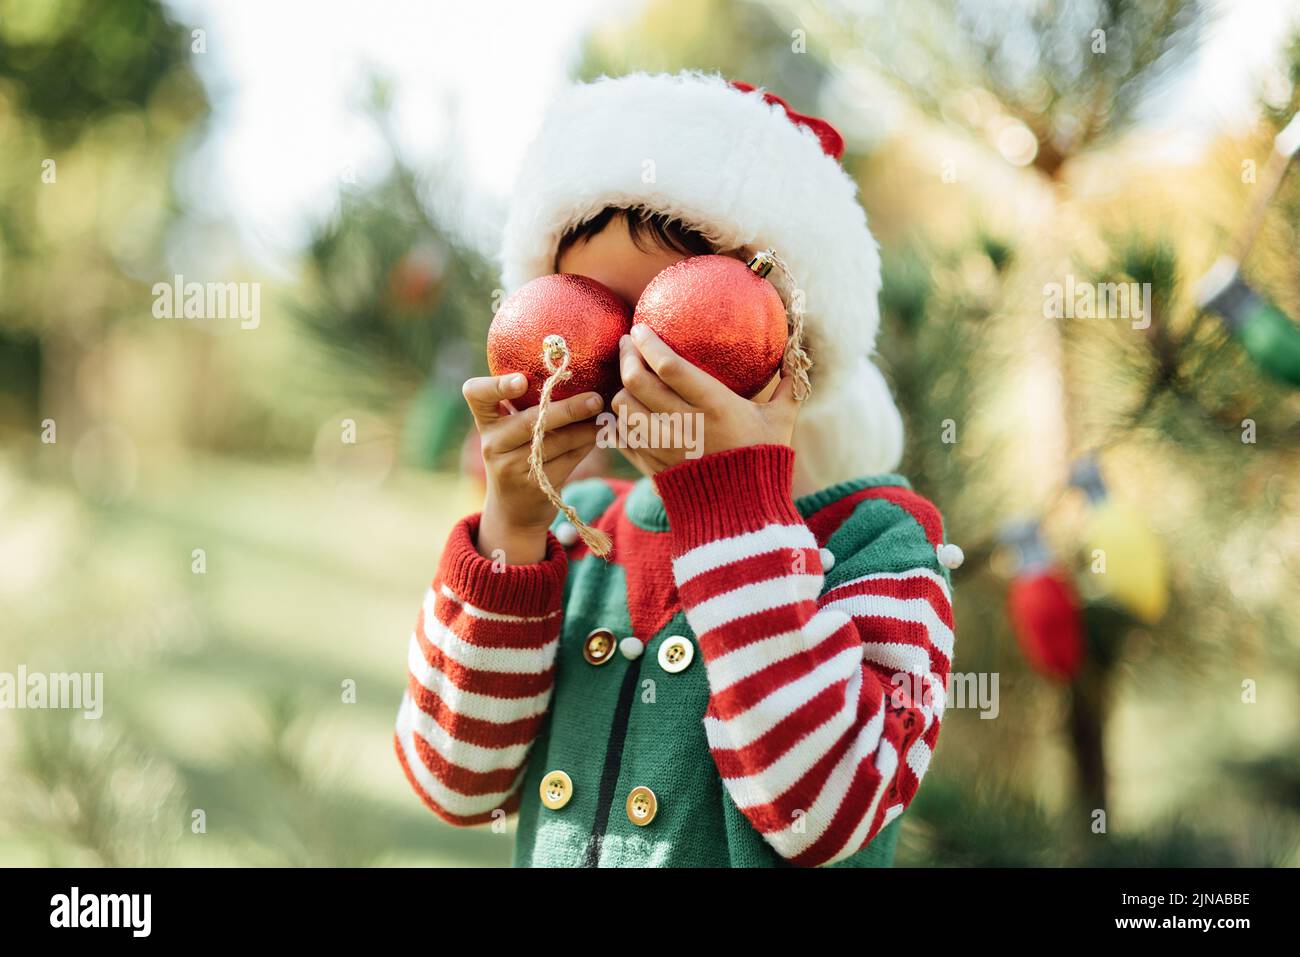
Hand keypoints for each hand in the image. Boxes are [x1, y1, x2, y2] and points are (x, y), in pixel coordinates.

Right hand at [462, 373, 602, 562]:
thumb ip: (527, 405)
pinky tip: (599, 435)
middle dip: (568, 409)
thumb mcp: (510, 431)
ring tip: (604, 416)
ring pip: (557, 441)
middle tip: (595, 398)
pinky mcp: (535, 486)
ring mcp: (511, 467)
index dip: (497, 385)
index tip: (522, 381)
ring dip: (586, 428)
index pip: (476, 394)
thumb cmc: (517, 454)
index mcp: (486, 420)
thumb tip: (580, 375)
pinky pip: (568, 459)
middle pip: (532, 420)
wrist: (514, 511)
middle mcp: (493, 443)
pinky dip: (586, 444)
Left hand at [612, 324, 799, 474]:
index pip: (670, 367)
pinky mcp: (651, 466)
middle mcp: (684, 426)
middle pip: (637, 382)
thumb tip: (796, 351)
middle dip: (627, 356)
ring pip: (623, 408)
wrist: (742, 515)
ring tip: (627, 375)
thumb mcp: (781, 421)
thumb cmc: (762, 460)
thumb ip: (789, 385)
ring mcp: (663, 448)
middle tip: (628, 342)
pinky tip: (625, 408)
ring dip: (621, 388)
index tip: (641, 327)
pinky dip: (620, 419)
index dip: (649, 344)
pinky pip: (623, 436)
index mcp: (715, 407)